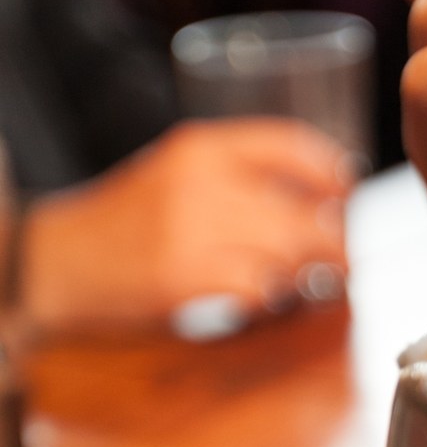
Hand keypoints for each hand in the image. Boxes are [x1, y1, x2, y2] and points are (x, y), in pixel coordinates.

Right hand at [23, 119, 350, 335]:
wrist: (60, 261)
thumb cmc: (126, 222)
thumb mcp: (177, 173)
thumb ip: (238, 174)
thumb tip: (322, 195)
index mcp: (202, 147)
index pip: (293, 146)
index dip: (333, 175)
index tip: (346, 197)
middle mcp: (202, 182)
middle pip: (304, 214)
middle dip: (333, 244)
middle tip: (340, 259)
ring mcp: (193, 231)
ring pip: (288, 254)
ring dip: (304, 275)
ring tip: (298, 281)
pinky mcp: (186, 279)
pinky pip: (259, 290)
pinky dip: (268, 300)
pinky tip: (256, 300)